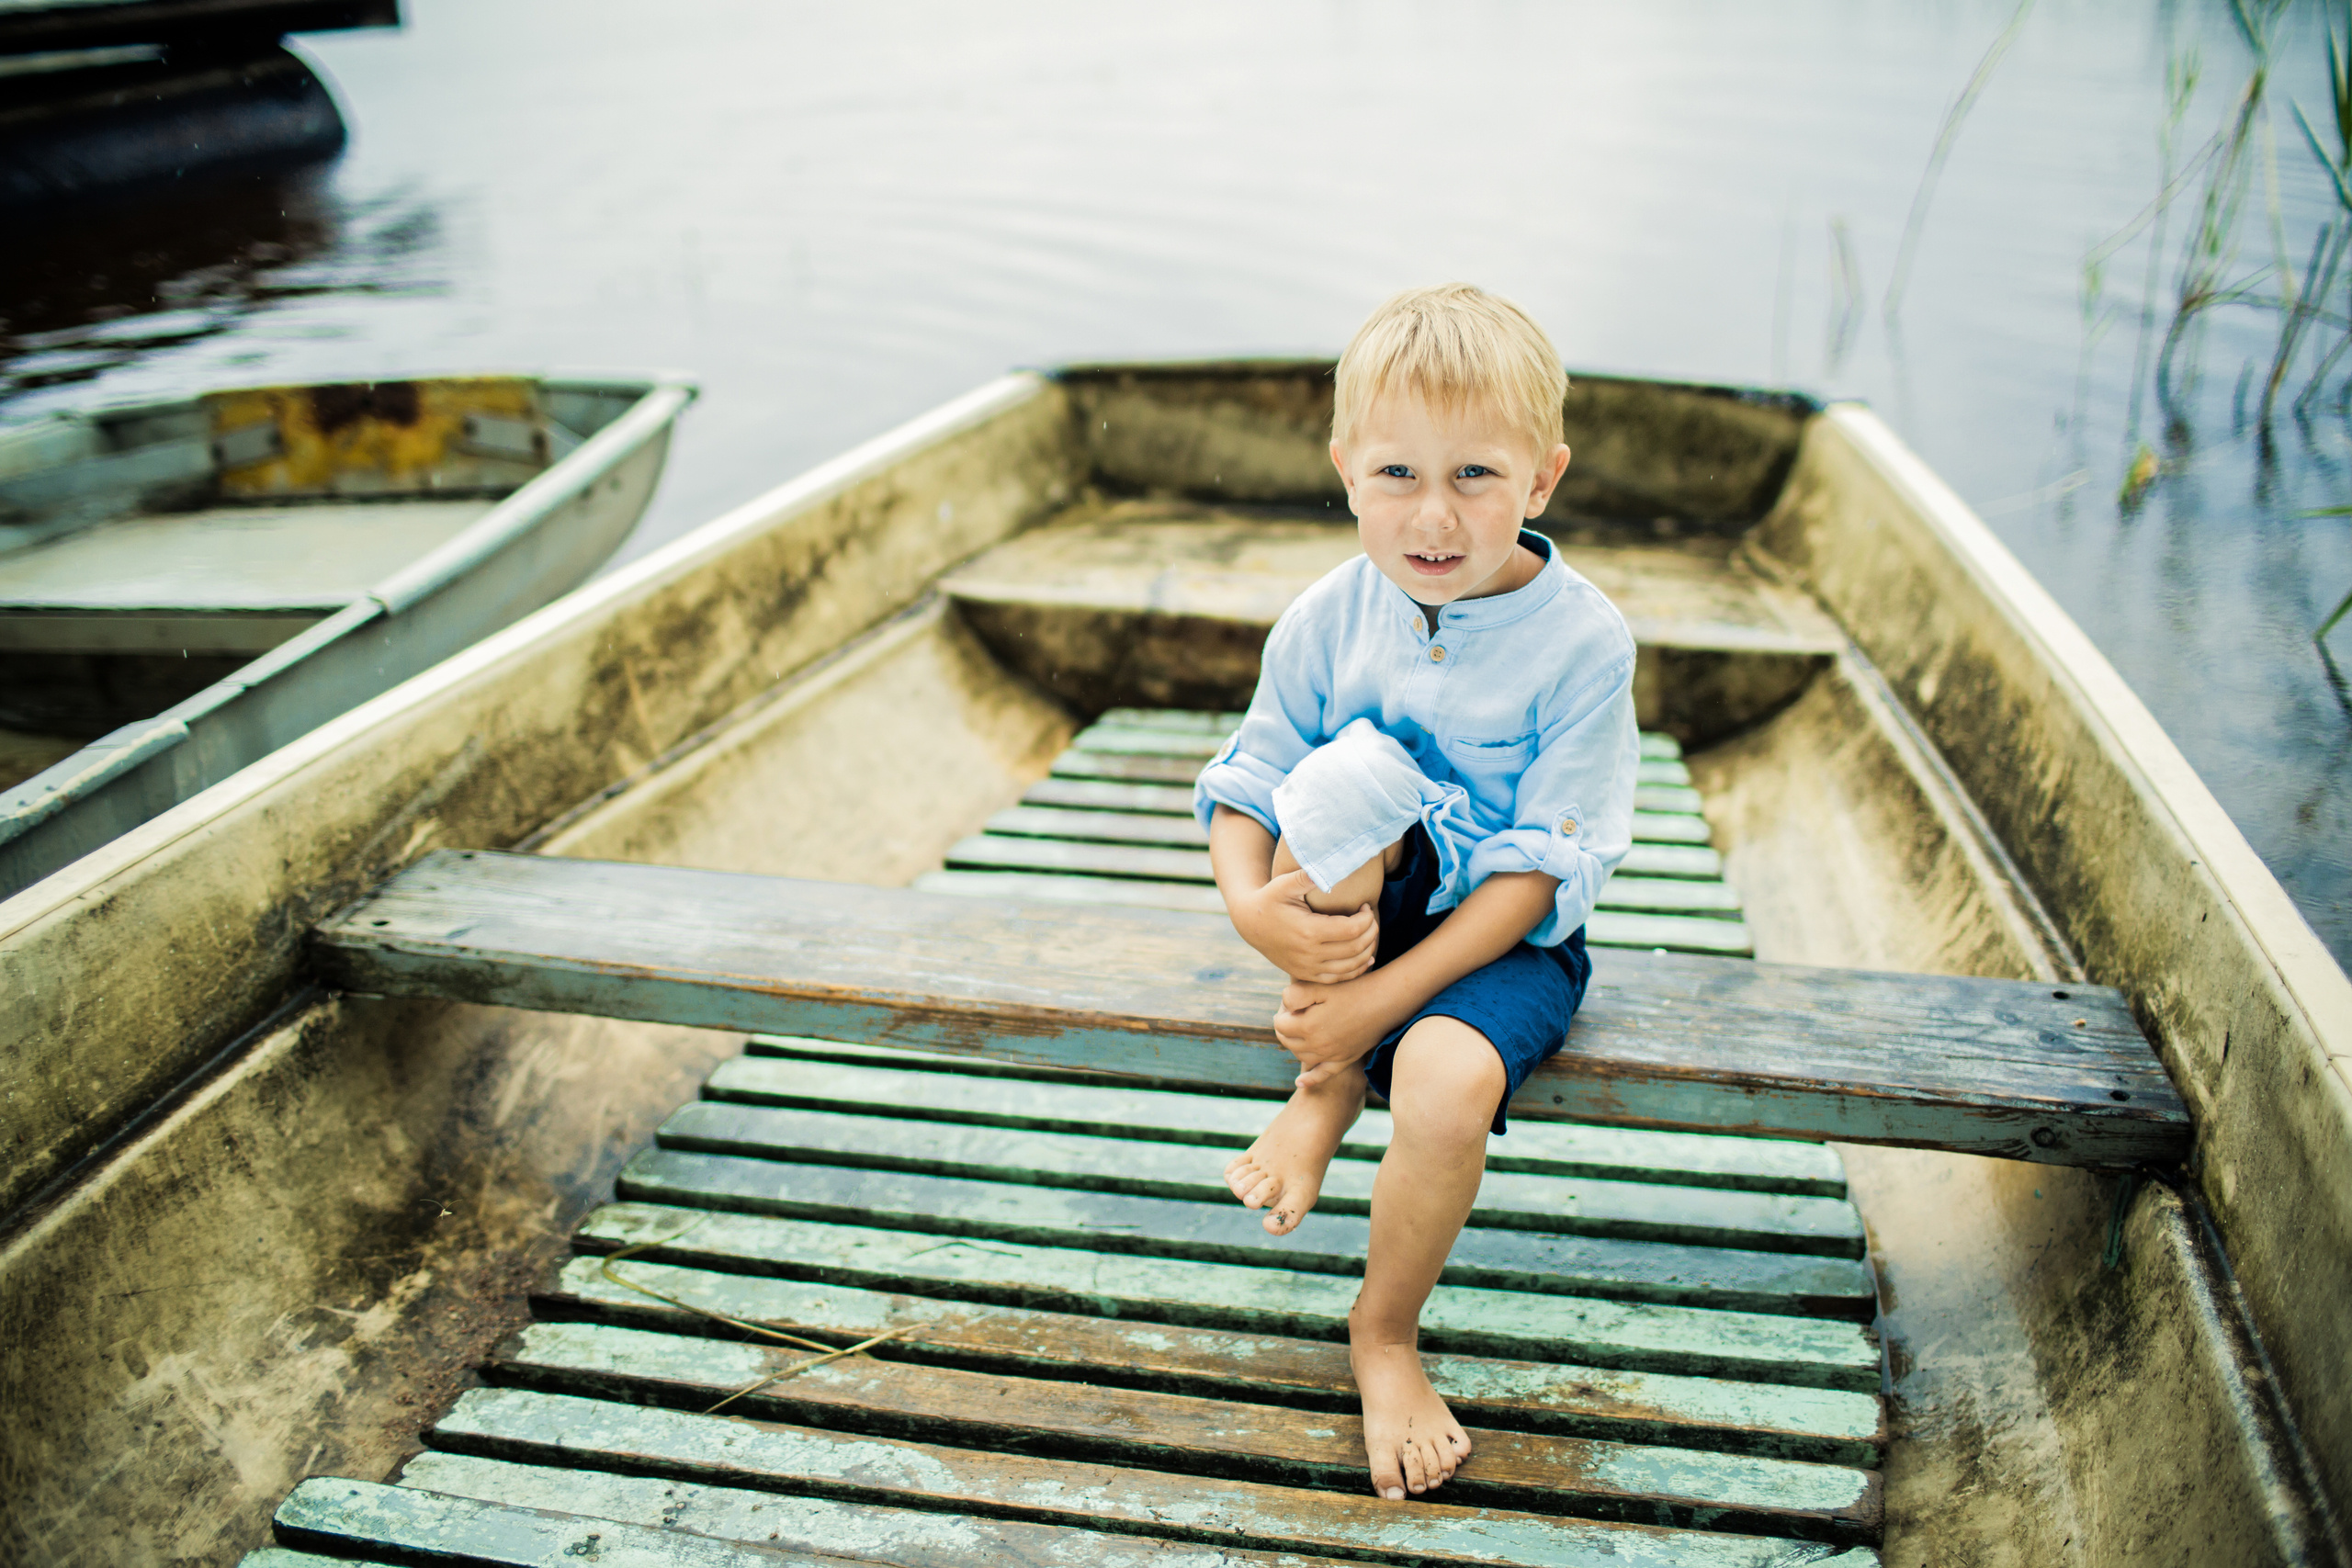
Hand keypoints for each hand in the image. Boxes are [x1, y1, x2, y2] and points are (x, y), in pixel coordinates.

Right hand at [1235, 869, 1378, 983]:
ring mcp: (1307, 968)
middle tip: (1371, 919)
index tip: (1366, 906)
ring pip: (1350, 967)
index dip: (1367, 918)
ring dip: (1367, 951)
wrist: (1249, 924)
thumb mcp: (1284, 883)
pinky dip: (1356, 970)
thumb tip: (1330, 866)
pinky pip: (1338, 979)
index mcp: (1308, 931)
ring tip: (1369, 934)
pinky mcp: (1305, 975)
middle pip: (1356, 949)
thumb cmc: (1270, 899)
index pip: (1352, 929)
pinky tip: (1364, 958)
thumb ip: (1307, 876)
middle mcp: (1309, 953)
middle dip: (1371, 933)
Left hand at [1274, 973, 1403, 1083]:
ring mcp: (1331, 1056)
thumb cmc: (1353, 989)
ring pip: (1301, 1055)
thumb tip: (1283, 1007)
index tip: (1293, 1002)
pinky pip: (1323, 1074)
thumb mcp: (1320, 986)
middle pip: (1287, 1041)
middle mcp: (1317, 1046)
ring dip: (1295, 1044)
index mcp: (1308, 1027)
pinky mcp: (1345, 1059)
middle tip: (1296, 1011)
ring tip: (1302, 1028)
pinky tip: (1300, 1082)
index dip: (1283, 1011)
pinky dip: (1310, 1079)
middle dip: (1286, 1027)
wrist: (1386, 1001)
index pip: (1279, 1024)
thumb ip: (1295, 994)